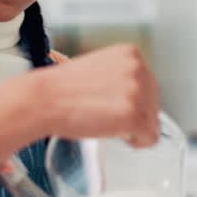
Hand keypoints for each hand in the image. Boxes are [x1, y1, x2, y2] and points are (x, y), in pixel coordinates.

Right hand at [0, 44, 159, 155]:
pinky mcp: (135, 116)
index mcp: (130, 54)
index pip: (148, 84)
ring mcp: (138, 92)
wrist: (43, 100)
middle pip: (154, 103)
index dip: (131, 100)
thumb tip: (134, 96)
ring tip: (107, 123)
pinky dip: (137, 142)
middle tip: (106, 117)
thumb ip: (120, 76)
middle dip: (135, 114)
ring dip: (134, 128)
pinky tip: (117, 135)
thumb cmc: (62, 89)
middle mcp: (139, 69)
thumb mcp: (97, 68)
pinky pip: (151, 138)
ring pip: (154, 122)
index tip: (111, 104)